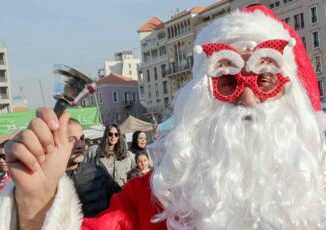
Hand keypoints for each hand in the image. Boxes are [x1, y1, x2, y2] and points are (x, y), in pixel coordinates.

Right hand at [4, 108, 72, 227]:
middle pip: (35, 122)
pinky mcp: (10, 151)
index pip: (43, 112)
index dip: (48, 116)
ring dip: (38, 151)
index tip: (55, 127)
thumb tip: (65, 112)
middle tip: (50, 151)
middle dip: (46, 138)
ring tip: (42, 160)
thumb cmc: (54, 165)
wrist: (45, 183)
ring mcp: (19, 140)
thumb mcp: (63, 147)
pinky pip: (18, 148)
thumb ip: (63, 130)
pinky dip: (29, 159)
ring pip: (26, 135)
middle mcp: (31, 132)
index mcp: (45, 129)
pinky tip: (34, 167)